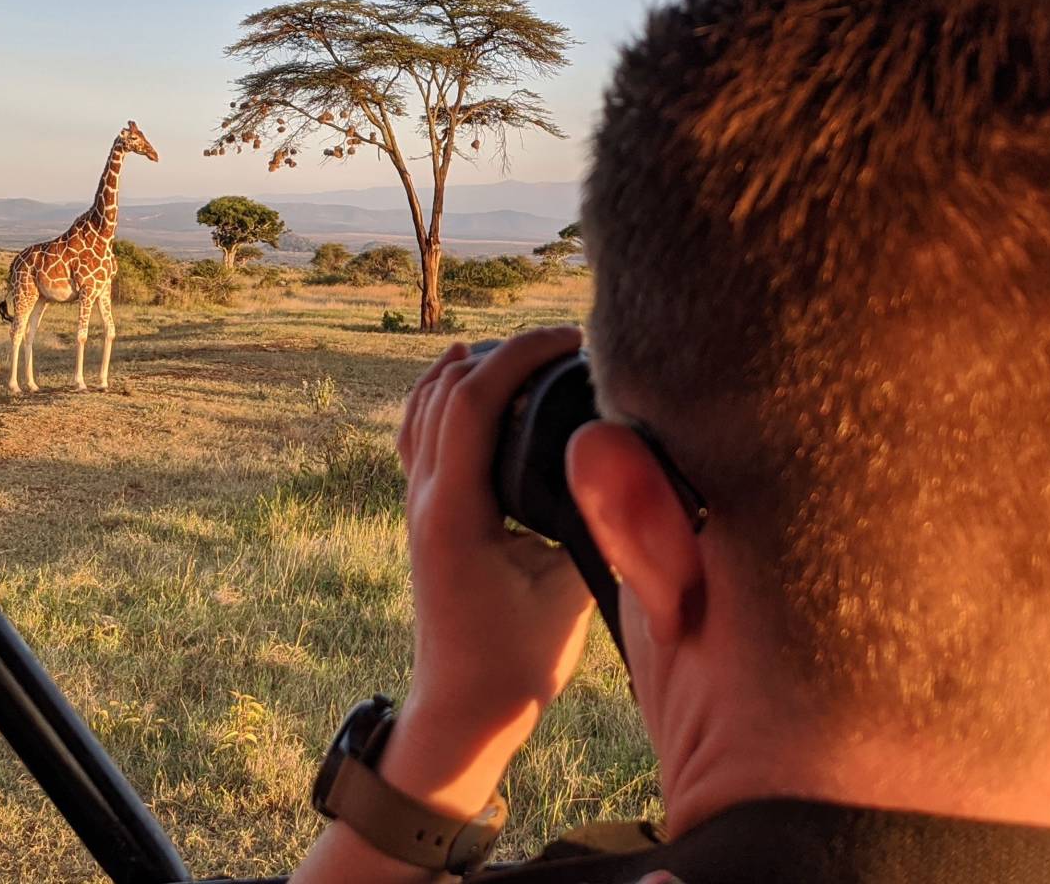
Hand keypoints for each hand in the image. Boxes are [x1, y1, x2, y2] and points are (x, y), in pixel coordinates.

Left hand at [378, 327, 593, 817]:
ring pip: (424, 405)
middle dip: (504, 351)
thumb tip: (632, 465)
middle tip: (566, 342)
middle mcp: (423, 498)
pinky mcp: (424, 513)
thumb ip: (596, 523)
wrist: (463, 712)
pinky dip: (442, 393)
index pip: (471, 398)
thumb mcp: (569, 592)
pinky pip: (420, 431)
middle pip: (446, 389)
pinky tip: (466, 370)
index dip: (520, 353)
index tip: (573, 338)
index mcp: (452, 510)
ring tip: (531, 352)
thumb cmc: (516, 662)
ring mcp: (416, 504)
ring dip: (472, 367)